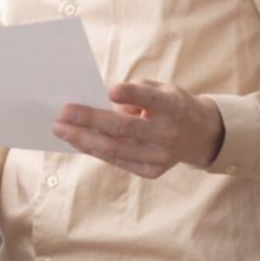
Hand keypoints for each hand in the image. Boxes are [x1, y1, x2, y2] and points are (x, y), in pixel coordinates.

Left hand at [52, 81, 224, 179]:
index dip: (132, 95)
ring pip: (115, 149)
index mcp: (173, 107)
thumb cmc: (171, 106)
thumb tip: (97, 103)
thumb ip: (135, 93)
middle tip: (63, 113)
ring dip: (83, 139)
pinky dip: (94, 150)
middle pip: (124, 128)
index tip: (111, 91)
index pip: (151, 100)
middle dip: (90, 120)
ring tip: (61, 129)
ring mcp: (160, 156)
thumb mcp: (162, 89)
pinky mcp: (151, 171)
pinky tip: (77, 140)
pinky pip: (117, 160)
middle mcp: (168, 134)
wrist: (199, 136)